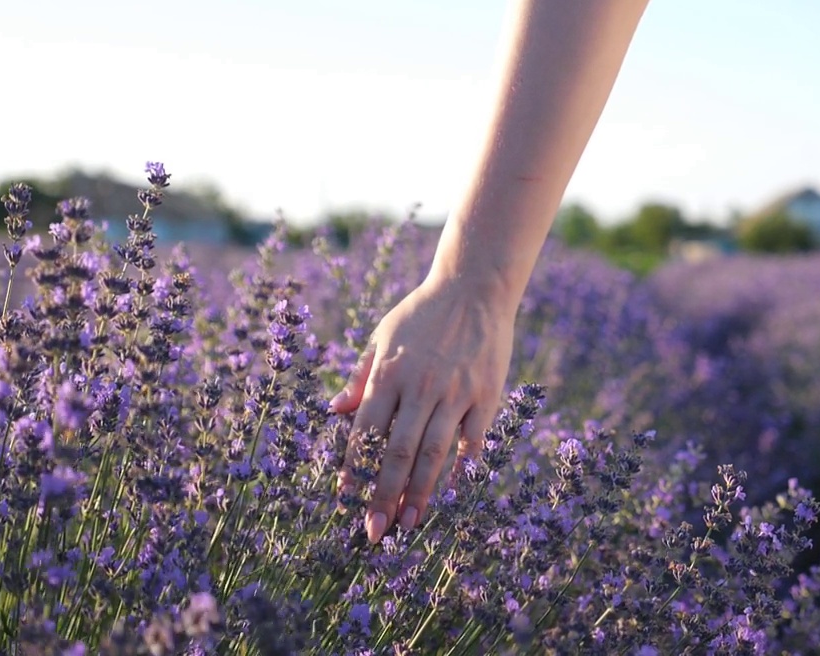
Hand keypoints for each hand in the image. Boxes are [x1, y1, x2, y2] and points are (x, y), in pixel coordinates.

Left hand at [330, 276, 515, 542]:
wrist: (474, 287)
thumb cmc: (422, 313)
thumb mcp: (382, 336)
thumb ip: (360, 377)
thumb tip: (334, 411)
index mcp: (388, 374)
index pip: (366, 433)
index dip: (355, 470)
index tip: (346, 502)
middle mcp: (419, 387)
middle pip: (398, 452)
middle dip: (384, 496)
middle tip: (375, 532)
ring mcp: (455, 393)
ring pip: (434, 453)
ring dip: (420, 493)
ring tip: (409, 525)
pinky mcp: (485, 395)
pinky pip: (472, 439)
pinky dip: (462, 466)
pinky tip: (452, 492)